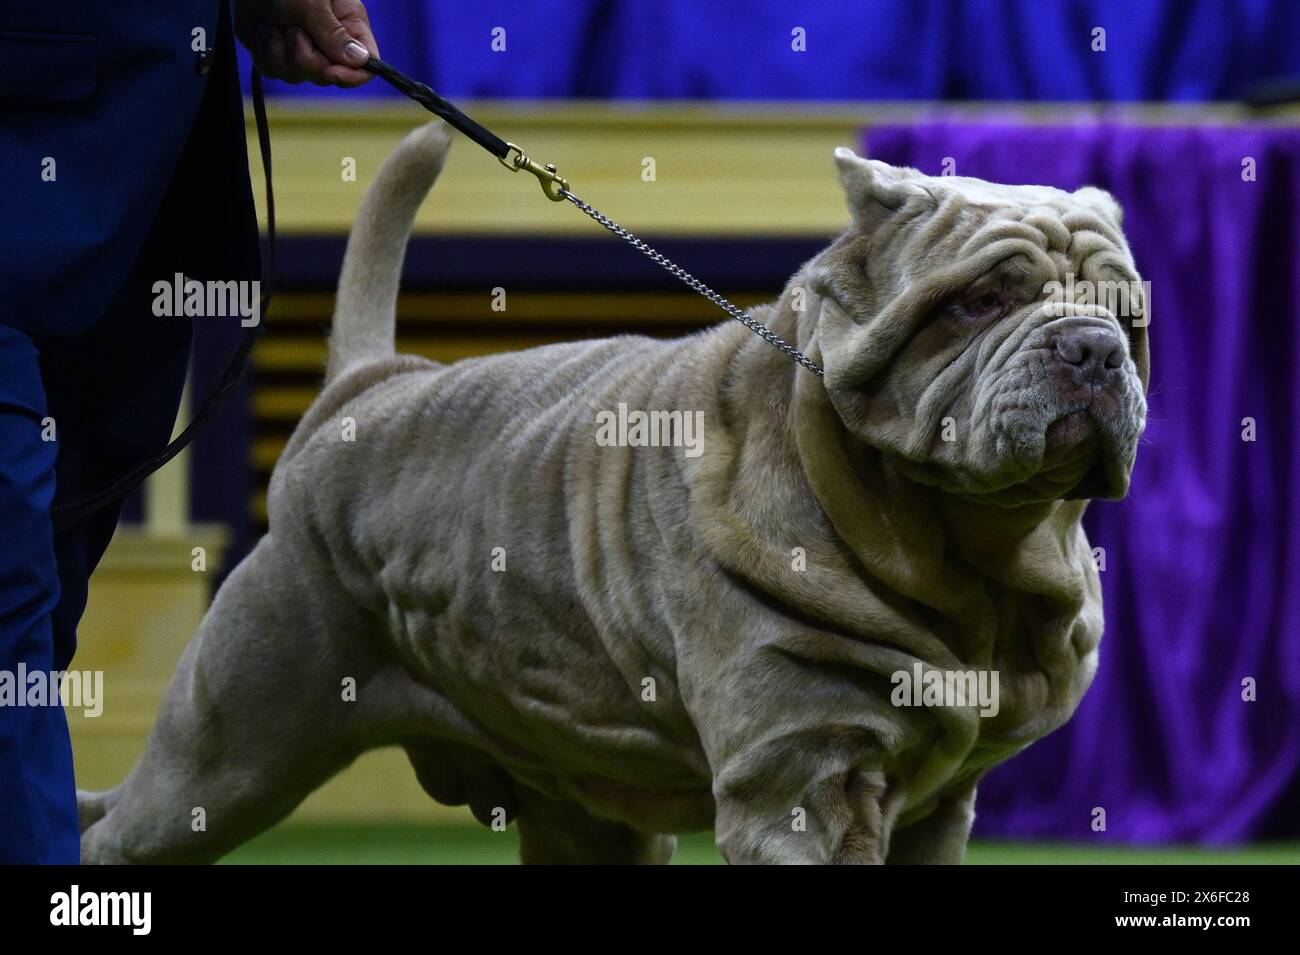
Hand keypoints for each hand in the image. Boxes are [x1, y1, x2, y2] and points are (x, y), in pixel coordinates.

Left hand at [235, 0, 378, 87]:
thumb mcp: (311, 2)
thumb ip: (334, 34)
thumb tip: (360, 60)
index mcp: (348, 23)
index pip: (366, 64)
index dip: (352, 75)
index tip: (331, 72)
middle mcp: (327, 41)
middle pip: (327, 75)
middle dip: (304, 57)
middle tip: (293, 28)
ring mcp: (300, 48)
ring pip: (297, 75)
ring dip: (279, 51)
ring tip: (275, 22)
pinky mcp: (275, 52)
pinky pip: (273, 70)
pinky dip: (263, 50)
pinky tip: (263, 27)